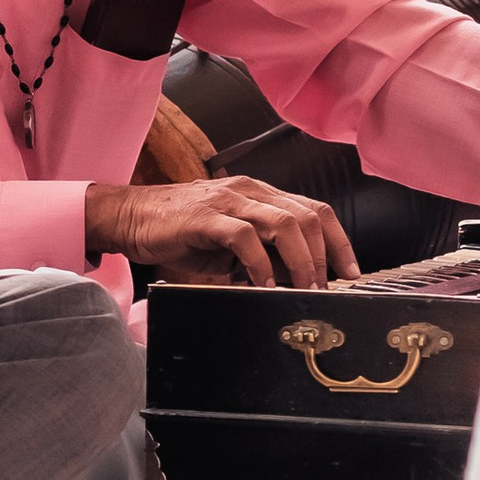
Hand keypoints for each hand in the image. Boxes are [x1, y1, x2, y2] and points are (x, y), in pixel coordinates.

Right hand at [83, 170, 358, 287]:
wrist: (129, 217)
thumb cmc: (178, 232)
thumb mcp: (228, 244)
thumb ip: (260, 255)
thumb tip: (292, 282)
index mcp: (260, 194)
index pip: (315, 210)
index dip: (339, 242)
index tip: (350, 273)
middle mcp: (250, 191)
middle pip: (308, 216)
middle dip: (323, 257)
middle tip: (323, 289)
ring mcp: (228, 201)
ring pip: (284, 224)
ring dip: (300, 261)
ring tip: (300, 288)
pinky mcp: (205, 217)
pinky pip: (244, 238)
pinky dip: (260, 264)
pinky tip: (262, 284)